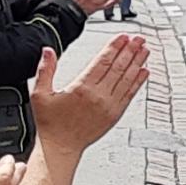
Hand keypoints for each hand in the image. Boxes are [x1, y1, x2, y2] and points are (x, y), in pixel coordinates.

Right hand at [33, 34, 153, 150]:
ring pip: (127, 79)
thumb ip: (45, 70)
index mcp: (81, 88)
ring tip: (145, 50)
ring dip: (137, 63)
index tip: (122, 37)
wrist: (60, 147)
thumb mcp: (40, 95)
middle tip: (139, 38)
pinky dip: (138, 82)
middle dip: (130, 50)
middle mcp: (98, 96)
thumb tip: (47, 51)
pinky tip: (144, 72)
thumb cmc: (50, 124)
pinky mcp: (115, 115)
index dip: (114, 47)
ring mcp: (109, 106)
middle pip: (119, 67)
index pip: (102, 61)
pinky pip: (129, 94)